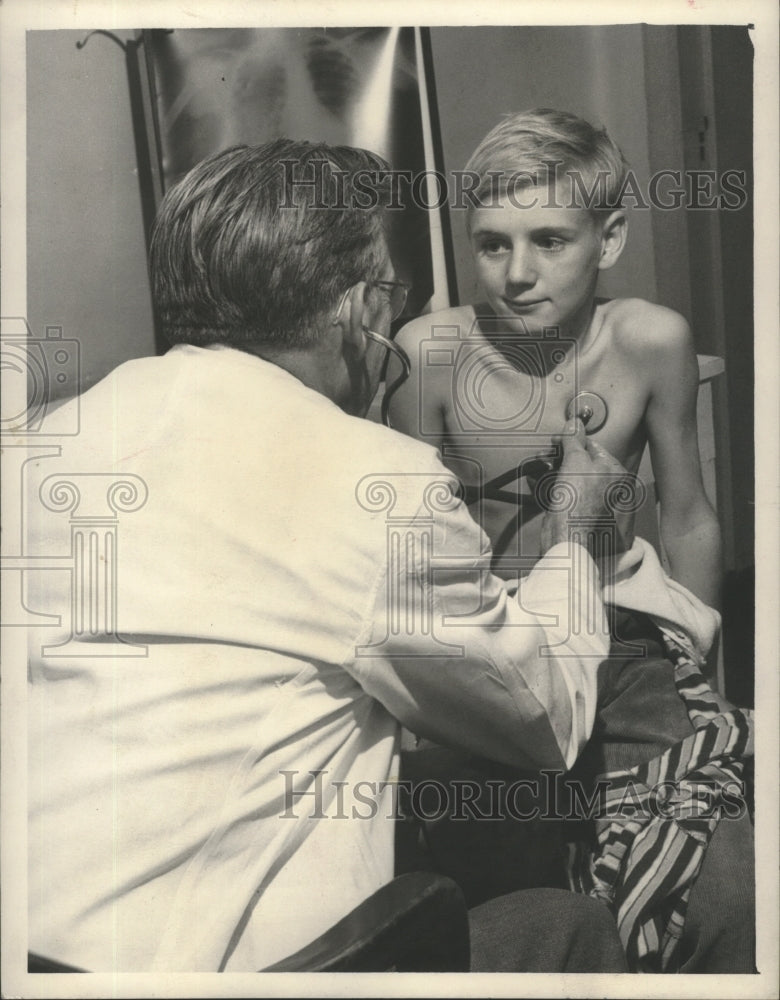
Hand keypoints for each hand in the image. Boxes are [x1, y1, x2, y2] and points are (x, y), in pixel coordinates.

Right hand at [539, 418, 636, 558]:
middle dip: (558, 456)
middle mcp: (606, 486)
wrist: (567, 537)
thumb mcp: (576, 460)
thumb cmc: (579, 502)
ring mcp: (590, 500)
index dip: (572, 440)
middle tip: (546, 454)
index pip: (593, 446)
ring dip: (550, 470)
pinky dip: (547, 485)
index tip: (556, 439)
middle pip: (579, 461)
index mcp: (614, 471)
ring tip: (537, 467)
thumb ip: (574, 440)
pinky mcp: (574, 511)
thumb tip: (575, 422)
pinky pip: (560, 492)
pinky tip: (536, 481)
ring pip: (568, 477)